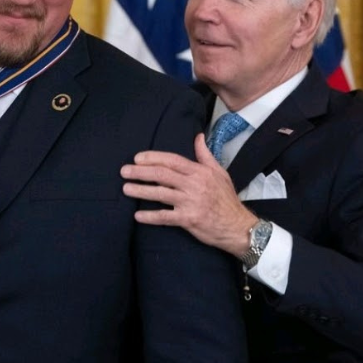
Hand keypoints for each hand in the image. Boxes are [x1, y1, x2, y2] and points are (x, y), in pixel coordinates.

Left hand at [120, 133, 257, 256]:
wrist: (238, 226)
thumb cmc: (227, 199)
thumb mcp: (220, 173)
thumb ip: (205, 155)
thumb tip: (198, 136)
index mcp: (199, 172)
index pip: (172, 160)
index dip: (153, 158)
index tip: (137, 158)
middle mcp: (194, 185)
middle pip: (162, 175)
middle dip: (140, 172)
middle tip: (124, 171)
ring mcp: (190, 202)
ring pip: (160, 194)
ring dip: (140, 191)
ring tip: (126, 189)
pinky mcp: (188, 220)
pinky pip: (165, 217)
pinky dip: (150, 217)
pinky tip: (138, 216)